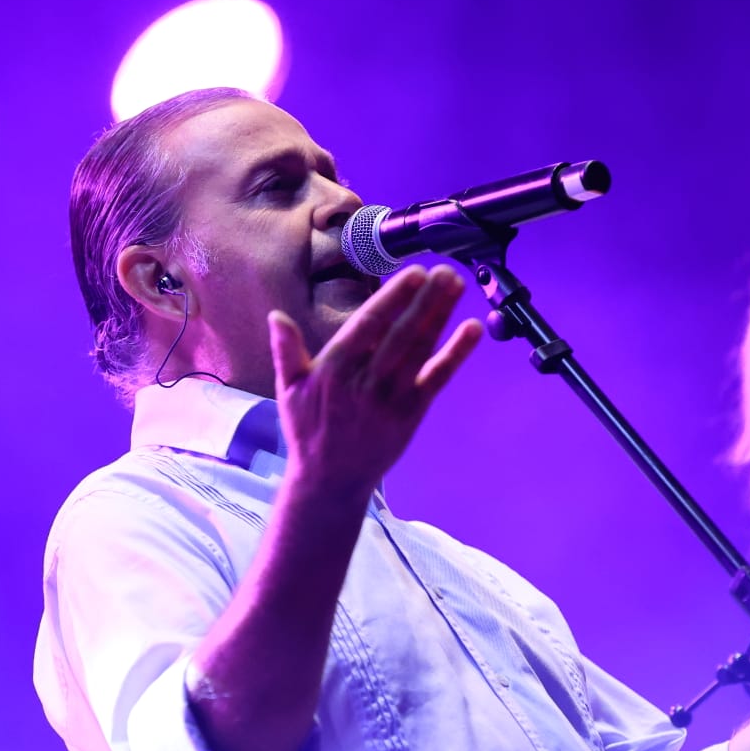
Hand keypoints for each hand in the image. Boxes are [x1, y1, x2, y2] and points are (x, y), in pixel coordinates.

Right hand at [268, 264, 482, 509]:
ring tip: (457, 284)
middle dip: (424, 300)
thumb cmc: (308, 429)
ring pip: (420, 351)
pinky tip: (472, 329)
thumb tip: (277, 315)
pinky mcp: (411, 414)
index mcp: (332, 372)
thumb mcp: (289, 390)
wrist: (330, 480)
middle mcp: (364, 383)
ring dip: (440, 315)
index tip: (412, 273)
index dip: (392, 300)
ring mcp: (390, 399)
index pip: (366, 327)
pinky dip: (456, 354)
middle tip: (444, 270)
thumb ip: (287, 352)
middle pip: (400, 335)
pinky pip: (437, 378)